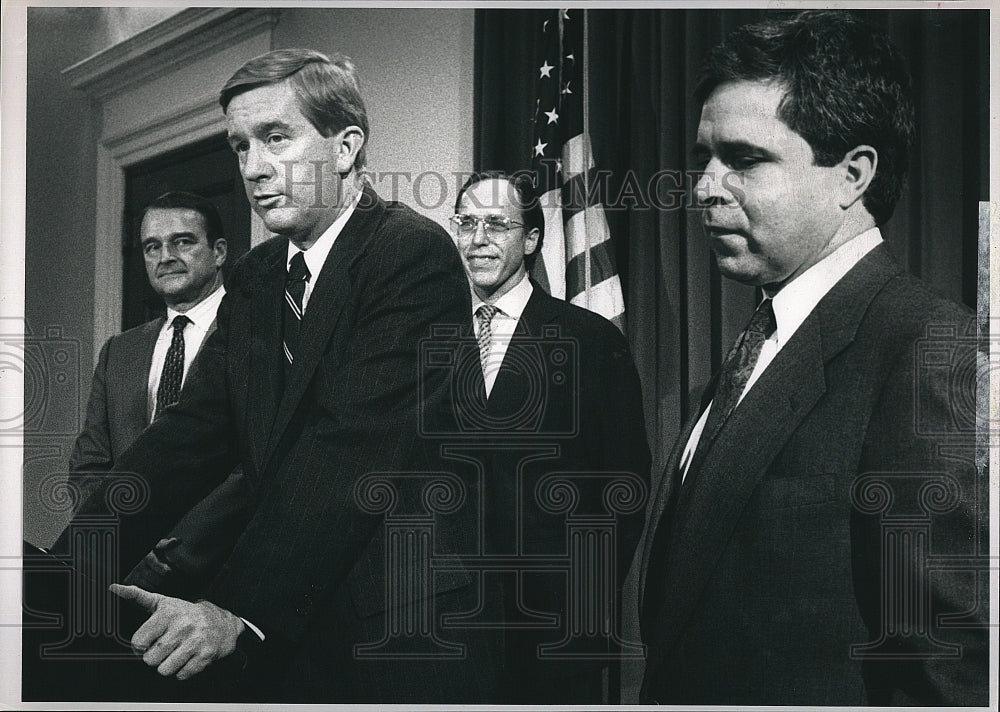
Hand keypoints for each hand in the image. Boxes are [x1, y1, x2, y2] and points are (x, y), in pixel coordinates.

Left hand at [110, 583, 244, 679]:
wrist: (222, 622)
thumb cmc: (186, 614)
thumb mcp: (163, 602)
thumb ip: (137, 596)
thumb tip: (113, 588)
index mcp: (169, 613)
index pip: (139, 642)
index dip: (140, 646)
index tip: (148, 641)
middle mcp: (183, 626)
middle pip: (150, 659)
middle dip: (155, 656)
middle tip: (165, 647)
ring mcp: (196, 642)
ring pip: (164, 670)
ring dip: (167, 665)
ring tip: (176, 652)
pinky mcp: (205, 656)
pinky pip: (181, 675)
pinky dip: (182, 670)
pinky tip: (188, 657)